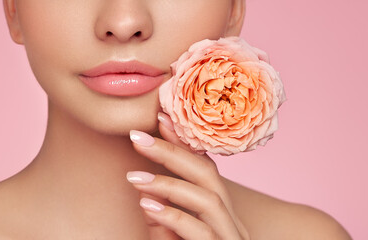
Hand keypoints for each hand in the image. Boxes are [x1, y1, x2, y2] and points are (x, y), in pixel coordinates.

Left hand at [127, 112, 250, 239]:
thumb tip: (145, 188)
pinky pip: (202, 232)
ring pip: (209, 200)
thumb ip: (162, 218)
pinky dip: (173, 216)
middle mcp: (232, 222)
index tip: (160, 119)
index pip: (205, 169)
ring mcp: (232, 238)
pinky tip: (148, 207)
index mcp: (223, 214)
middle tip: (138, 138)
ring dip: (169, 185)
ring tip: (135, 178)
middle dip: (173, 152)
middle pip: (209, 175)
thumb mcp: (170, 238)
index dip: (183, 143)